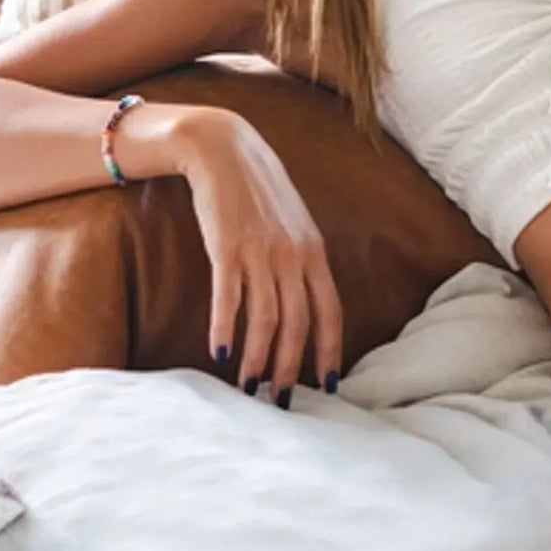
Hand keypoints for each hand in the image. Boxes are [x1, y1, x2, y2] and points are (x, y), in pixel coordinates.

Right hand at [177, 110, 343, 403]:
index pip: (331, 312)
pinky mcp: (227, 247)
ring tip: (249, 387)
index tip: (328, 385)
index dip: (330, 350)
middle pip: (298, 324)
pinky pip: (229, 298)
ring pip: (265, 319)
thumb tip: (304, 304)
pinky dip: (224, 328)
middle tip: (281, 401)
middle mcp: (293, 255)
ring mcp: (261, 252)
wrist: (223, 149)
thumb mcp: (294, 224)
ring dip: (258, 358)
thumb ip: (301, 261)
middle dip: (291, 368)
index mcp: (315, 252)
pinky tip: (220, 354)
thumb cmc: (258, 191)